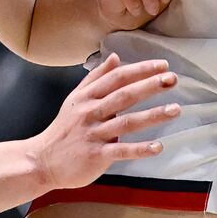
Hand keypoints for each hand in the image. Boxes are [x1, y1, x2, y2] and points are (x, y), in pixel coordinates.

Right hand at [26, 53, 176, 189]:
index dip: (140, 70)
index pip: (116, 77)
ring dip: (152, 116)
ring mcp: (93, 134)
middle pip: (123, 95)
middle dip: (149, 86)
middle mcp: (90, 112)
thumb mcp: (75, 99)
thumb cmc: (63, 129)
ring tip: (175, 109)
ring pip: (126, 122)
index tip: (162, 65)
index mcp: (87, 96)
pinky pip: (120, 151)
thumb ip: (96, 77)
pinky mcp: (95, 155)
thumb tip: (115, 57)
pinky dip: (139, 149)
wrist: (42, 160)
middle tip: (172, 79)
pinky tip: (158, 147)